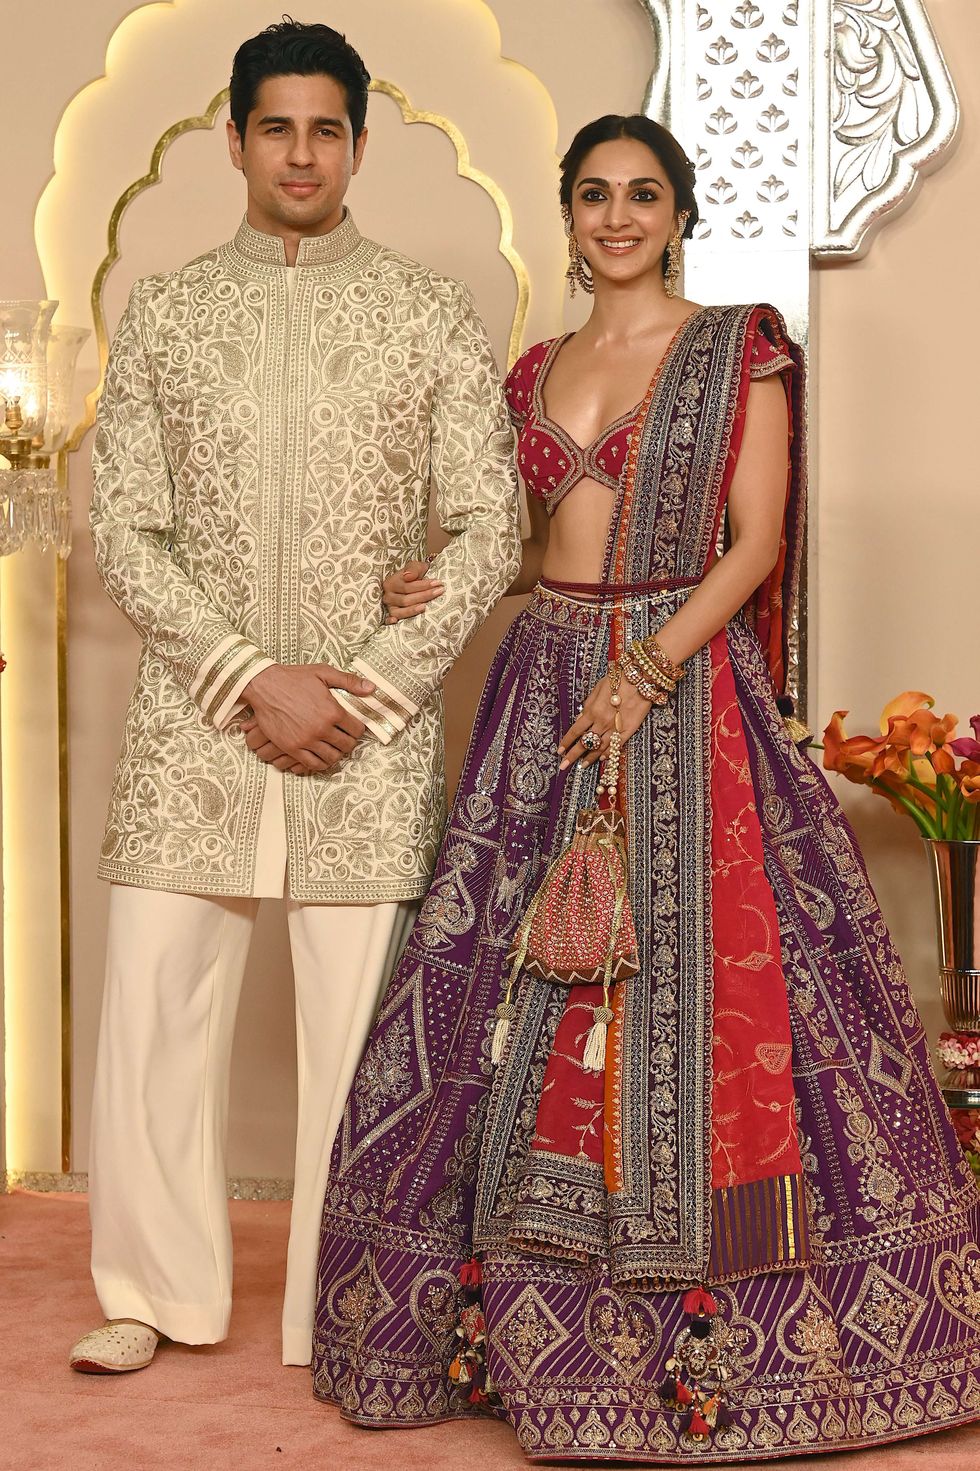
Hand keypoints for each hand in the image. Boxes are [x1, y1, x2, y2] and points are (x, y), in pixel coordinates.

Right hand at [241, 663, 370, 773]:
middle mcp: (321, 728)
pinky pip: (312, 764)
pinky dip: (320, 763)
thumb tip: (372, 688)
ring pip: (331, 758)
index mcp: (332, 711)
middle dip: (349, 742)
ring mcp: (306, 740)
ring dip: (336, 754)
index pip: (356, 730)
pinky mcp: (292, 747)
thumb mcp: (323, 673)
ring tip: (333, 747)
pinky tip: (321, 756)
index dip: (358, 729)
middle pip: (346, 746)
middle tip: (345, 738)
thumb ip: (349, 681)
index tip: (354, 727)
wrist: (264, 685)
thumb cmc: (294, 678)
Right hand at [382, 560, 443, 622]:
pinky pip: (387, 620)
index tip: (438, 583)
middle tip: (439, 591)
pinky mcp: (391, 616)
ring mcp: (389, 607)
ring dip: (412, 610)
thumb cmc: (416, 574)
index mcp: (391, 582)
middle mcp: (388, 595)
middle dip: (423, 596)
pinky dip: (390, 621)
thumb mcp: (415, 567)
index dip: (423, 585)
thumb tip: (408, 577)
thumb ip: (413, 569)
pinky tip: (395, 621)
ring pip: (399, 611)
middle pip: (405, 600)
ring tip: (425, 607)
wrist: (415, 582)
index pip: (407, 586)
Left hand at [558, 673, 652, 770]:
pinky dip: (608, 754)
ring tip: (582, 766)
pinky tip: (602, 759)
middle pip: (584, 743)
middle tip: (564, 766)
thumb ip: (587, 706)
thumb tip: (579, 720)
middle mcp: (602, 723)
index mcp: (592, 711)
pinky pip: (616, 746)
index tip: (559, 751)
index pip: (575, 731)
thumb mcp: (597, 689)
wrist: (640, 679)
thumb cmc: (617, 679)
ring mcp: (615, 728)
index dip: (566, 742)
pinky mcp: (629, 731)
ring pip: (600, 748)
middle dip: (572, 756)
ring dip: (590, 758)